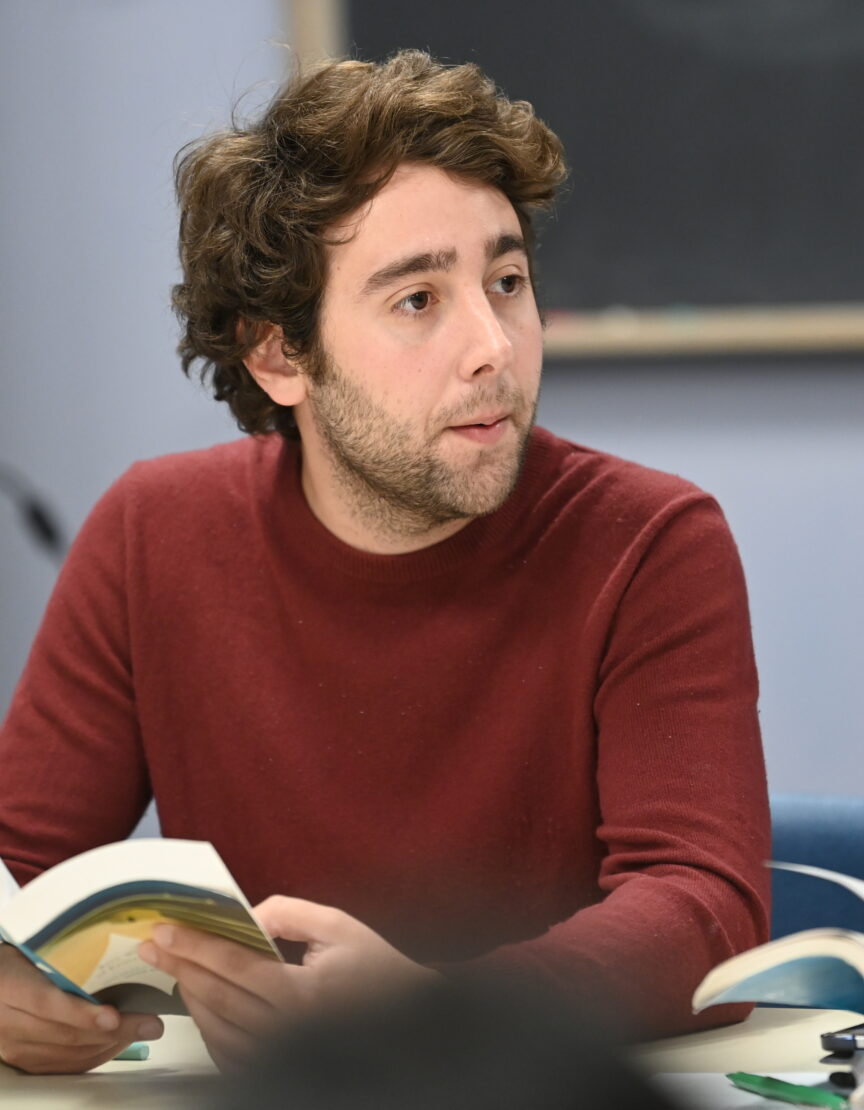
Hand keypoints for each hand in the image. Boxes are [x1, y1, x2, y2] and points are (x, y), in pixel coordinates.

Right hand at [0, 944, 162, 1073]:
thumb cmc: (17, 960)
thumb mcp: (33, 950)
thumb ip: (66, 956)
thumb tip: (117, 946)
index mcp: (10, 986)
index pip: (47, 1004)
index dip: (81, 1014)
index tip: (113, 1016)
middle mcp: (8, 1022)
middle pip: (64, 1034)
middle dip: (113, 1032)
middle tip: (149, 1024)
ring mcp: (14, 1046)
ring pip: (67, 1054)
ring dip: (109, 1045)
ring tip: (141, 1031)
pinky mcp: (23, 1061)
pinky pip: (64, 1066)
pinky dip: (95, 1055)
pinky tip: (117, 1043)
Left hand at [139, 896, 438, 1069]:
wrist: (401, 1017)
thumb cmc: (374, 970)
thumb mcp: (339, 928)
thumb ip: (290, 914)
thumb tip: (248, 917)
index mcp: (303, 995)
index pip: (235, 967)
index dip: (196, 947)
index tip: (166, 931)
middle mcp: (287, 1032)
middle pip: (216, 998)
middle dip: (179, 966)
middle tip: (153, 944)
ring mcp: (278, 1057)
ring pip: (214, 1027)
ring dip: (188, 994)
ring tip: (172, 967)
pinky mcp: (274, 1070)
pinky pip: (226, 1052)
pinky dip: (205, 1025)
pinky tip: (198, 1002)